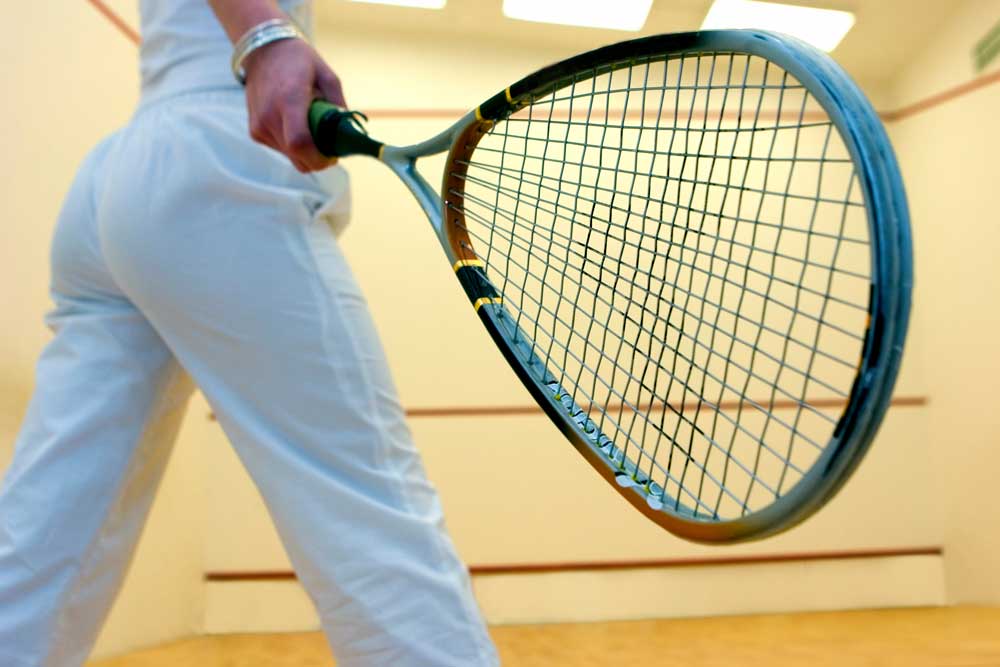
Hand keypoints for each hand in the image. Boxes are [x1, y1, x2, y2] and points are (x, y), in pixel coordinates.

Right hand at [242, 37, 345, 171]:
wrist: (263, 51)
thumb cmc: (299, 61)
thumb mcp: (327, 76)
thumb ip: (338, 105)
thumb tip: (349, 132)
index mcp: (289, 99)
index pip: (300, 143)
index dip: (319, 158)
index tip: (333, 156)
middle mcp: (269, 116)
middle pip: (298, 156)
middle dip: (318, 159)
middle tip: (330, 147)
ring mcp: (259, 126)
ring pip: (291, 157)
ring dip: (306, 152)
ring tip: (312, 129)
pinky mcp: (255, 132)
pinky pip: (281, 150)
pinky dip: (293, 146)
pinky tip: (296, 126)